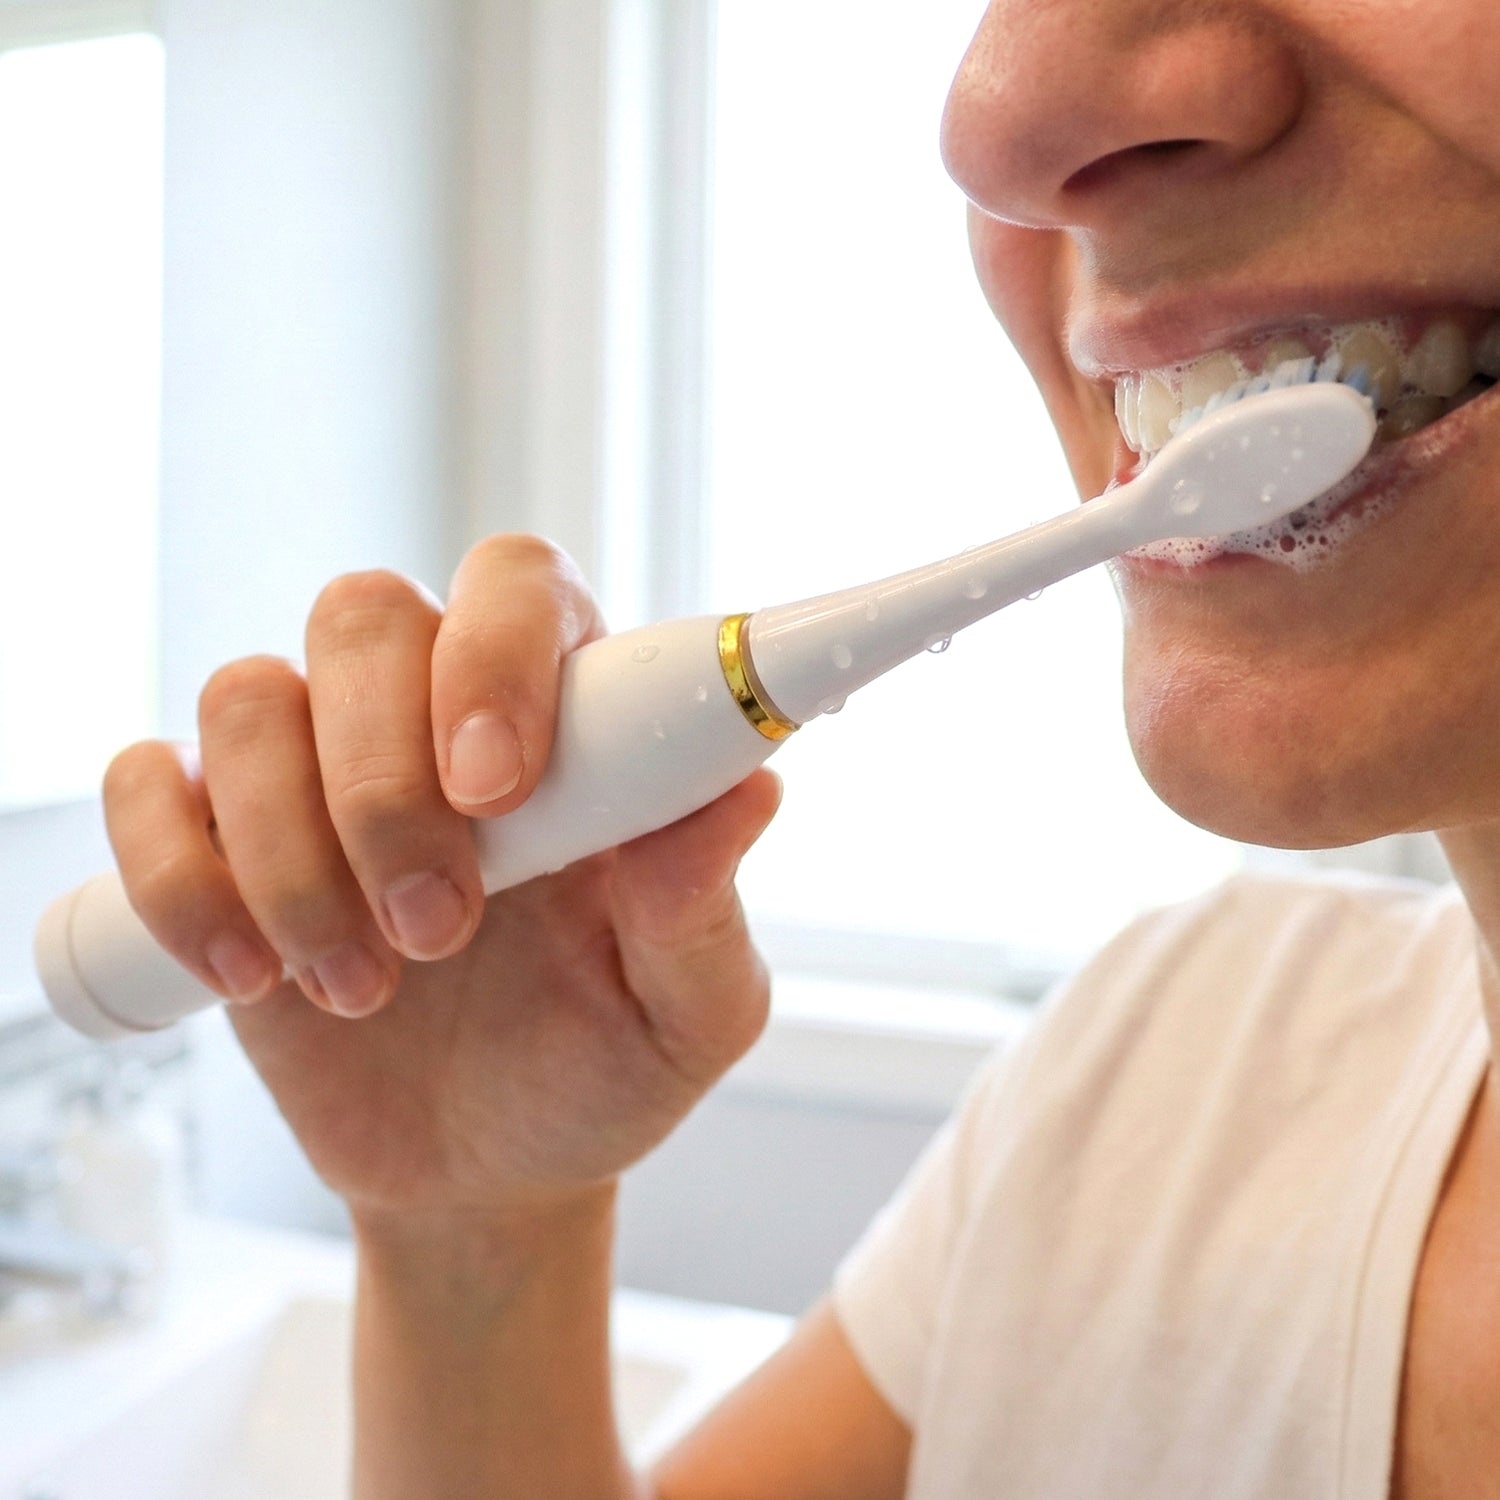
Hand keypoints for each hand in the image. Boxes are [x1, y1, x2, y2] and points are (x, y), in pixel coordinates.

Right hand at [104, 535, 781, 1222]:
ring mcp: (316, 770)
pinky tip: (250, 974)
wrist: (488, 1172)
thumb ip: (706, 907)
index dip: (494, 655)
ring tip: (366, 988)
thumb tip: (750, 788)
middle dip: (383, 783)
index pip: (518, 586)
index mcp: (567, 721)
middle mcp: (434, 716)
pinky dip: (178, 875)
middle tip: (441, 926)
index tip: (498, 790)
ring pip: (249, 697)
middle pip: (364, 616)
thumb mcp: (686, 1014)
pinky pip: (149, 782)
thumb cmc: (599, 1066)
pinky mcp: (219, 839)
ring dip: (291, 852)